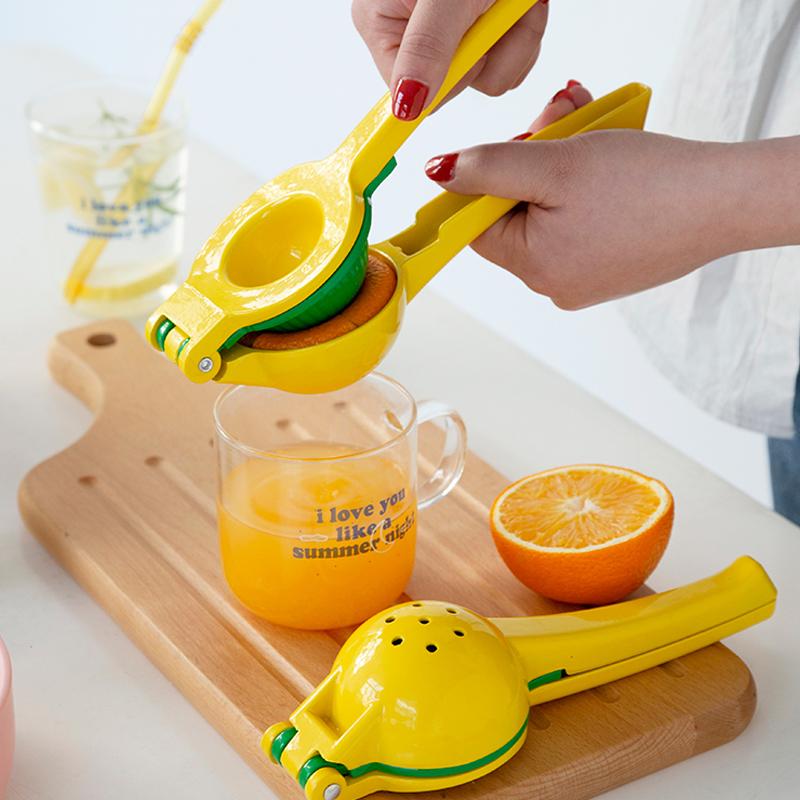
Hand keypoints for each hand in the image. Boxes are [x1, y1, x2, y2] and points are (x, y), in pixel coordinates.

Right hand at [352, 0, 548, 119]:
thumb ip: (426, 47)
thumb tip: (405, 107)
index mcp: (381, 24)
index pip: (412, 94)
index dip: (451, 77)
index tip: (472, 43)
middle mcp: (411, 35)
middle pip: (457, 86)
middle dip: (492, 50)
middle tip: (500, 6)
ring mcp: (449, 35)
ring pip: (490, 75)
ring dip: (516, 37)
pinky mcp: (479, 30)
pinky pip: (509, 59)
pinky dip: (524, 29)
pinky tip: (520, 1)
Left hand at [424, 86, 791, 308]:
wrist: (726, 201)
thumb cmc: (648, 185)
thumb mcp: (554, 163)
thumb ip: (488, 167)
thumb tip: (440, 173)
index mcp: (534, 268)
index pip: (477, 225)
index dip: (484, 180)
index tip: (502, 149)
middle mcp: (555, 284)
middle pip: (516, 214)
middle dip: (531, 160)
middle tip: (558, 121)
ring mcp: (586, 278)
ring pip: (549, 211)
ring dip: (560, 165)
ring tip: (589, 132)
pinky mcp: (613, 265)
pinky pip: (579, 222)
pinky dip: (584, 187)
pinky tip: (607, 160)